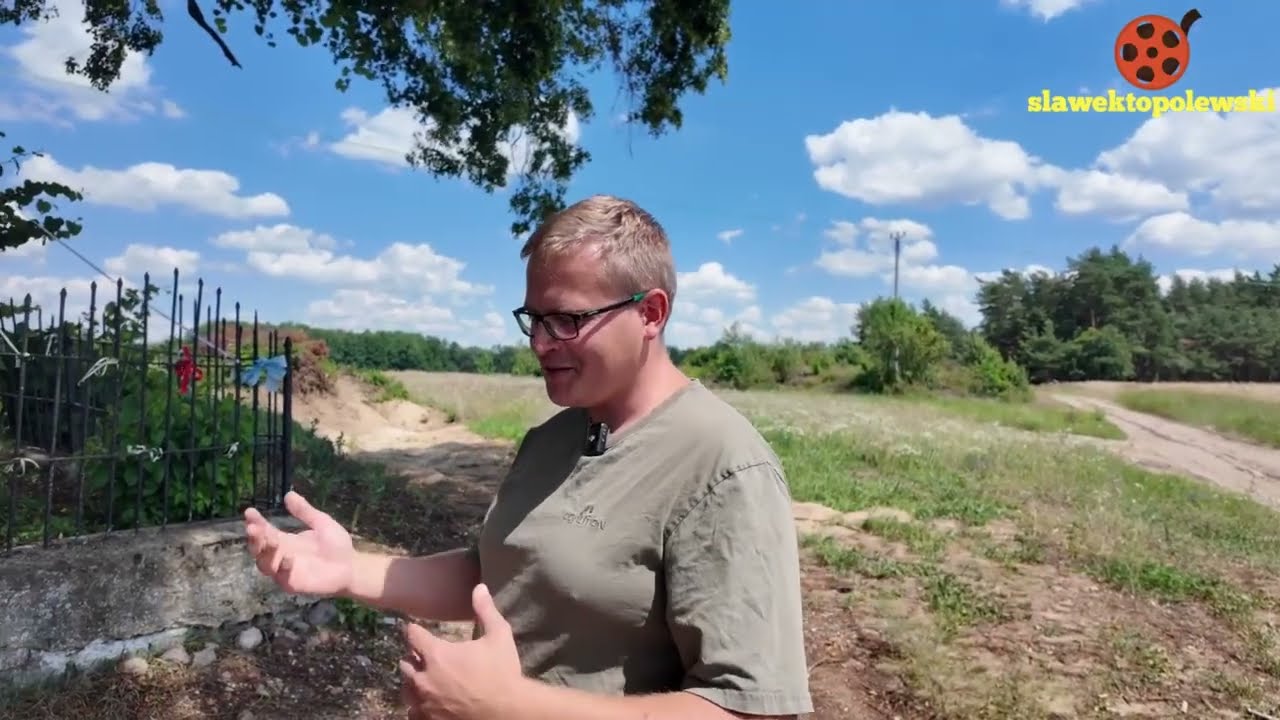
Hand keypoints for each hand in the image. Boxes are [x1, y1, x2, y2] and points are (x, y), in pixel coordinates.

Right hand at [243, 490, 355, 595]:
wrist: (352, 566)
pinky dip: (282, 568)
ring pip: (264, 564)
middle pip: (259, 548)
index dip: (255, 522)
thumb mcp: (320, 523)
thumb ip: (304, 511)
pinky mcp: (293, 584)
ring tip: (271, 539)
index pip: (264, 531)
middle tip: (252, 527)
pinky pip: (282, 577)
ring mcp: (285, 571)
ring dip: (265, 552)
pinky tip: (288, 558)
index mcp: (285, 541)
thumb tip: (289, 494)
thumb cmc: (336, 545)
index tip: (250, 511)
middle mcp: (280, 556)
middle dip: (255, 538)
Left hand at [399, 583, 522, 719]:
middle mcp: (423, 678)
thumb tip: (479, 587)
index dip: (414, 630)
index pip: (412, 635)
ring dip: (413, 682)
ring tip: (425, 680)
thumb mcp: (499, 636)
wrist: (506, 712)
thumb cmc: (503, 672)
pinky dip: (418, 706)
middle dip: (413, 657)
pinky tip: (428, 702)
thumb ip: (486, 611)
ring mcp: (423, 703)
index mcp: (436, 655)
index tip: (416, 629)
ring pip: (406, 689)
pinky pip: (412, 712)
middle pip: (404, 663)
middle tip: (425, 657)